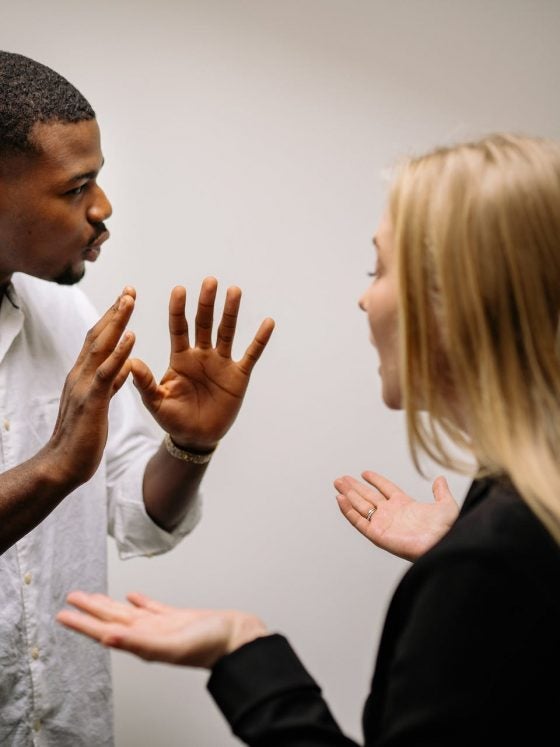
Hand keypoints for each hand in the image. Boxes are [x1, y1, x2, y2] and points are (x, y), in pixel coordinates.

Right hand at [40, 289, 135, 489]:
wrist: (62, 465)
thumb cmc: (81, 437)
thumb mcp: (99, 404)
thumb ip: (109, 384)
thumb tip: (123, 367)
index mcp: (82, 375)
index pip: (97, 340)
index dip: (111, 319)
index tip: (125, 300)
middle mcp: (80, 375)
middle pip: (97, 335)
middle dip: (115, 311)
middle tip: (129, 289)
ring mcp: (83, 386)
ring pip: (100, 346)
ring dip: (116, 322)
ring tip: (130, 300)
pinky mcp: (91, 400)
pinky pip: (106, 372)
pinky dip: (119, 353)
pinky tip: (131, 337)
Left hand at [56, 591, 267, 668]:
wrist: (237, 639)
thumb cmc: (211, 646)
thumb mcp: (172, 645)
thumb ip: (139, 643)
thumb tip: (108, 638)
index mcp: (143, 641)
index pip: (105, 631)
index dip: (83, 623)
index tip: (63, 614)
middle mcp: (148, 634)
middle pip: (112, 619)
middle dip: (90, 609)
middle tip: (72, 598)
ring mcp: (162, 626)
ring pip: (128, 613)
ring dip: (110, 605)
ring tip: (94, 597)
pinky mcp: (177, 618)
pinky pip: (152, 608)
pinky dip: (140, 601)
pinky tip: (134, 597)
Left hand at [129, 278, 274, 450]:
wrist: (196, 437)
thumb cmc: (173, 419)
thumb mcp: (156, 402)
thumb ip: (145, 382)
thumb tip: (130, 361)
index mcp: (180, 358)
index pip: (179, 328)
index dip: (178, 310)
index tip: (179, 290)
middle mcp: (201, 355)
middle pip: (204, 323)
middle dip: (206, 303)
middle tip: (209, 281)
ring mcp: (221, 363)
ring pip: (226, 332)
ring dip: (230, 312)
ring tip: (234, 290)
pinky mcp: (239, 376)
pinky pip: (251, 354)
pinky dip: (259, 339)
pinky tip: (268, 322)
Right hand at [335, 471, 458, 560]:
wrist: (443, 543)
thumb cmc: (447, 529)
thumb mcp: (446, 505)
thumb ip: (440, 492)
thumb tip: (440, 479)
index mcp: (404, 505)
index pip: (385, 489)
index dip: (375, 480)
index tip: (364, 473)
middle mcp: (391, 514)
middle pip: (368, 496)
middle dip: (354, 487)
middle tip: (341, 478)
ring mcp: (383, 523)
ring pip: (360, 506)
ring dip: (348, 495)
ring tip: (337, 484)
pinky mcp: (377, 534)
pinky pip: (359, 521)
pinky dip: (348, 511)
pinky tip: (340, 499)